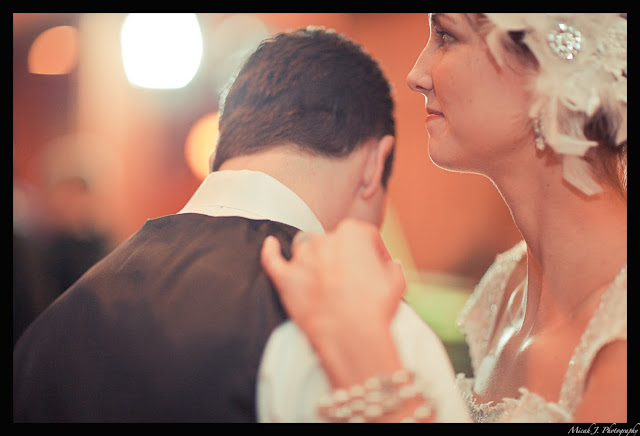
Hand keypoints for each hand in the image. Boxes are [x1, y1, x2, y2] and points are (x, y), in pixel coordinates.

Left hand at [260, 218, 405, 379]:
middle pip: (334, 241)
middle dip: (344, 257)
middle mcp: (325, 239)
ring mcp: (303, 258)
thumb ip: (391, 266)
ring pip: (306, 249)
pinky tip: (271, 244)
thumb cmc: (376, 306)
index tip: (379, 267)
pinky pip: (273, 259)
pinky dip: (271, 251)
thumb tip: (389, 265)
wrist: (351, 333)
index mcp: (353, 233)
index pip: (366, 235)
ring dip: (315, 258)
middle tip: (354, 280)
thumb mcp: (397, 281)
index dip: (375, 252)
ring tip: (326, 278)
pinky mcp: (286, 278)